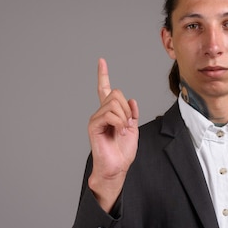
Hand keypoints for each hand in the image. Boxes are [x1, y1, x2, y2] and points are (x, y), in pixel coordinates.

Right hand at [87, 58, 138, 211]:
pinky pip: (109, 114)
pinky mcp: (93, 125)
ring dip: (124, 117)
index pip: (105, 89)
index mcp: (110, 112)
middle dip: (127, 108)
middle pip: (116, 94)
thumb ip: (132, 113)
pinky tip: (118, 131)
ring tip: (122, 130)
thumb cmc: (123, 151)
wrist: (117, 167)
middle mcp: (101, 113)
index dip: (103, 75)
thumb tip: (131, 99)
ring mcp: (96, 118)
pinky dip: (119, 122)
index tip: (101, 61)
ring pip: (114, 103)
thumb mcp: (133, 128)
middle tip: (128, 124)